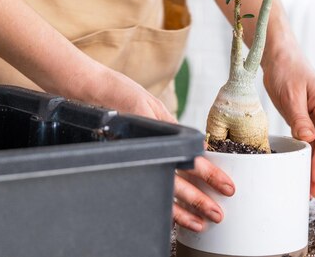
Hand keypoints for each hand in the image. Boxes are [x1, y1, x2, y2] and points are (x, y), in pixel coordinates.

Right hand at [83, 67, 234, 230]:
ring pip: (162, 192)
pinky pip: (147, 188)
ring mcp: (135, 157)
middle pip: (178, 183)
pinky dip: (162, 204)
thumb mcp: (152, 105)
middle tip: (217, 213)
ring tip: (199, 223)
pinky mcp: (124, 161)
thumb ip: (172, 127)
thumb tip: (195, 147)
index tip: (226, 186)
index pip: (190, 158)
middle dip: (200, 200)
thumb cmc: (118, 93)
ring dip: (183, 210)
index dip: (210, 174)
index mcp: (158, 131)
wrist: (87, 91)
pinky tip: (173, 214)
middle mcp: (147, 149)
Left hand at [262, 50, 314, 197]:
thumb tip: (308, 140)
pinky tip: (304, 170)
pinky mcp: (311, 120)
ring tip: (309, 188)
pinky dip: (308, 156)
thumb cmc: (286, 70)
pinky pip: (312, 142)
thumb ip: (299, 118)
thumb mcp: (290, 94)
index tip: (313, 177)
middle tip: (311, 191)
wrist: (281, 57)